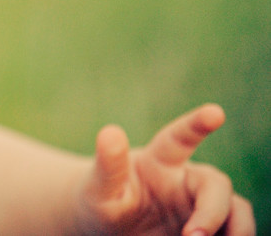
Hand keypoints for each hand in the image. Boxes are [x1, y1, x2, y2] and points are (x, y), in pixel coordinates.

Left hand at [78, 104, 254, 235]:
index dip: (198, 123)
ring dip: (238, 230)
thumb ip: (108, 165)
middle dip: (213, 211)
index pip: (180, 137)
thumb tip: (111, 132)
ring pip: (237, 210)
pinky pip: (233, 232)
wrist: (107, 229)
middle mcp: (186, 180)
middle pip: (216, 185)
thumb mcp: (98, 187)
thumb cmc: (100, 201)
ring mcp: (200, 205)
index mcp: (159, 161)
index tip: (216, 112)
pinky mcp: (210, 228)